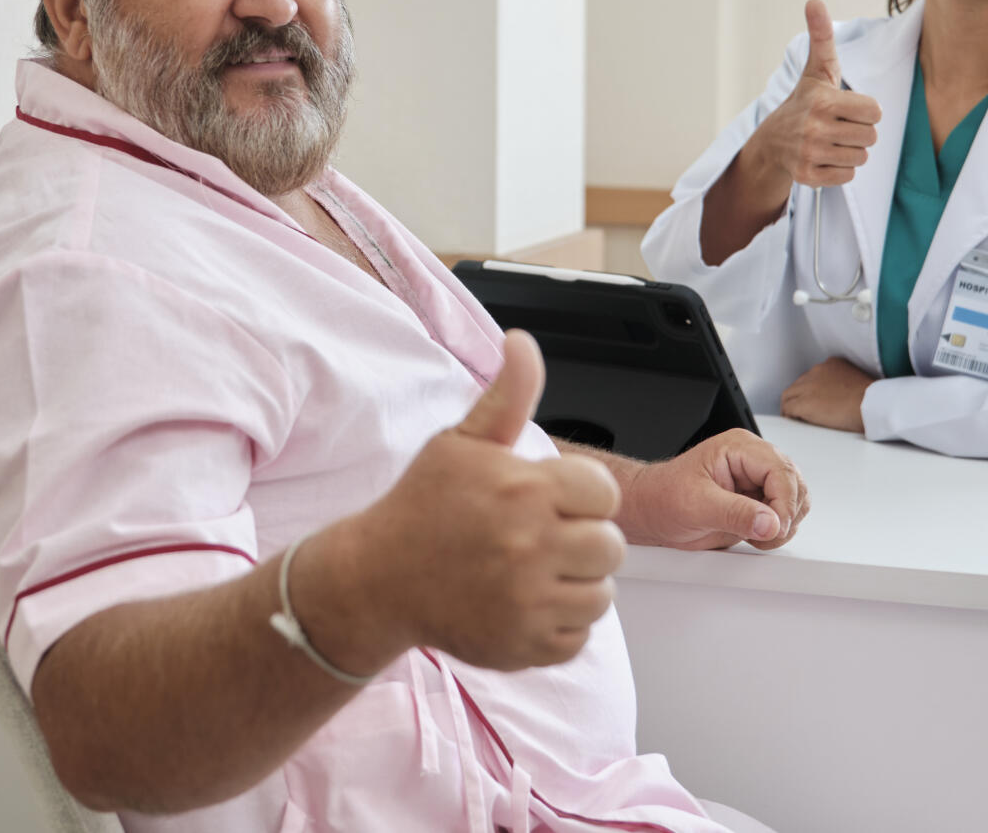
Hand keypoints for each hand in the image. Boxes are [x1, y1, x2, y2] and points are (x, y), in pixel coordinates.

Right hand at [357, 331, 625, 670]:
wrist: (376, 578)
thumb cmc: (423, 506)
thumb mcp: (461, 441)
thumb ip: (507, 394)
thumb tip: (523, 342)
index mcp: (523, 490)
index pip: (604, 493)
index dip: (581, 495)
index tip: (549, 500)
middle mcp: (530, 545)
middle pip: (611, 547)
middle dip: (583, 539)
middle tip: (542, 537)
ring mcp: (527, 601)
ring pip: (601, 595)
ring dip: (576, 584)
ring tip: (535, 571)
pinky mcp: (522, 645)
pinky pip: (578, 638)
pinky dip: (558, 625)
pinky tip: (525, 603)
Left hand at [620, 430, 808, 550]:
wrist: (652, 512)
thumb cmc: (664, 497)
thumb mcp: (696, 505)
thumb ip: (735, 514)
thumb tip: (770, 522)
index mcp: (740, 448)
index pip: (781, 470)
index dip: (784, 502)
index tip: (774, 527)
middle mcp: (753, 462)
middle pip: (795, 485)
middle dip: (785, 515)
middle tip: (763, 534)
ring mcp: (758, 483)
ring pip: (797, 501)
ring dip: (784, 524)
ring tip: (756, 535)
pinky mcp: (758, 503)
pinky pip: (785, 516)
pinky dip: (778, 531)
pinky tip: (756, 535)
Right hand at [739, 0, 883, 195]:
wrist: (772, 141)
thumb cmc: (805, 101)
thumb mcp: (817, 69)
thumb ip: (822, 36)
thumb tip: (814, 1)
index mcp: (822, 100)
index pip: (875, 112)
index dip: (866, 110)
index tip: (848, 107)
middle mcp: (814, 128)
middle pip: (871, 136)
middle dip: (859, 131)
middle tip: (840, 125)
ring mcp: (809, 153)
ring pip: (861, 157)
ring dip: (851, 150)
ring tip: (832, 140)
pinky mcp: (808, 176)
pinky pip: (847, 175)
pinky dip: (840, 168)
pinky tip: (825, 157)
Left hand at [780, 357, 873, 432]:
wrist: (872, 405)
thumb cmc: (873, 399)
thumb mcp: (859, 382)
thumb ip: (845, 384)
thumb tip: (841, 397)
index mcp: (832, 364)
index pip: (813, 376)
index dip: (811, 389)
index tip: (814, 398)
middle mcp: (818, 371)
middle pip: (799, 384)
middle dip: (799, 396)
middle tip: (801, 409)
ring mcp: (809, 386)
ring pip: (789, 395)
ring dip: (791, 405)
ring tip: (795, 417)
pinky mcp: (804, 403)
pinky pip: (788, 408)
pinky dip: (789, 415)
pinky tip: (795, 421)